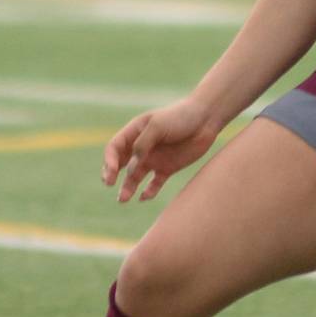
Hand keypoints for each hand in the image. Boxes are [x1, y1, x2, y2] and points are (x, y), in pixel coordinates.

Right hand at [102, 98, 221, 202]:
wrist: (206, 120)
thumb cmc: (180, 117)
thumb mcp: (158, 126)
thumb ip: (142, 145)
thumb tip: (131, 168)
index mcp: (135, 132)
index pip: (114, 148)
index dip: (109, 160)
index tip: (112, 172)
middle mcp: (142, 147)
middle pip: (120, 164)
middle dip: (111, 174)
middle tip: (109, 184)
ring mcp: (154, 159)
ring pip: (135, 177)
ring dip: (127, 187)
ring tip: (123, 199)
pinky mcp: (168, 168)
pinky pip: (154, 184)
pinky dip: (148, 191)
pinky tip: (143, 198)